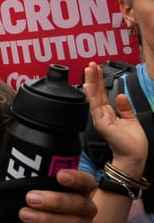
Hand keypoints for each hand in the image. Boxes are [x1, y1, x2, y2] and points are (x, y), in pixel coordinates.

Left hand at [0, 165, 97, 222]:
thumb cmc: (38, 203)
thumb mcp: (27, 188)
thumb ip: (12, 177)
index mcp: (78, 190)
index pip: (86, 181)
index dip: (76, 178)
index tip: (59, 175)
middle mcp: (86, 208)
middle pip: (79, 203)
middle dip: (54, 201)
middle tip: (30, 198)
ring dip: (48, 219)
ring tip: (25, 215)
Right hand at [82, 61, 147, 175]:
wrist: (134, 157)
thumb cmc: (132, 143)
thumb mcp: (131, 119)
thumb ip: (125, 107)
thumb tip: (121, 95)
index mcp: (108, 113)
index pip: (101, 93)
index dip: (98, 81)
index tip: (96, 69)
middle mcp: (102, 115)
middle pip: (95, 92)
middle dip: (92, 77)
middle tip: (90, 64)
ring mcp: (100, 118)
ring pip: (93, 97)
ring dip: (90, 82)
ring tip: (89, 70)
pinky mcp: (102, 123)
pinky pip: (95, 106)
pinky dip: (91, 96)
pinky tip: (88, 86)